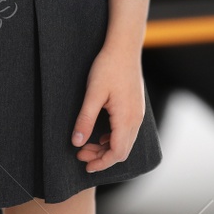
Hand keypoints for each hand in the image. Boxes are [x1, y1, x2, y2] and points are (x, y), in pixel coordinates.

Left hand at [72, 44, 145, 170]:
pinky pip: (126, 132)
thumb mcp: (92, 94)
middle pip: (121, 150)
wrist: (124, 48)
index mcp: (126, 119)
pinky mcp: (134, 108)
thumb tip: (77, 142)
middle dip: (101, 157)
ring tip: (85, 146)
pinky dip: (112, 138)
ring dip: (106, 148)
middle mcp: (136, 120)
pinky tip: (98, 135)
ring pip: (124, 141)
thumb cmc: (107, 67)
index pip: (117, 152)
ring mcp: (137, 114)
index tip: (86, 166)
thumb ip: (85, 119)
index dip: (102, 162)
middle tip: (80, 155)